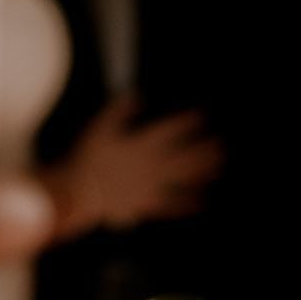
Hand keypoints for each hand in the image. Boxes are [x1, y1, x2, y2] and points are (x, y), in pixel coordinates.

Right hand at [49, 98, 225, 236]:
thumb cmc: (86, 159)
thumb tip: (135, 96)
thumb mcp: (99, 127)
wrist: (79, 192)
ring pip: (183, 177)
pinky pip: (171, 203)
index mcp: (142, 144)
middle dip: (204, 149)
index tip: (201, 117)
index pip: (170, 130)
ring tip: (219, 167)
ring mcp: (152, 185)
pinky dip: (187, 203)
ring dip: (202, 172)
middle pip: (184, 155)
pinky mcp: (146, 203)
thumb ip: (118, 111)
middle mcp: (152, 164)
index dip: (187, 122)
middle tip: (221, 144)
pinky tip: (201, 202)